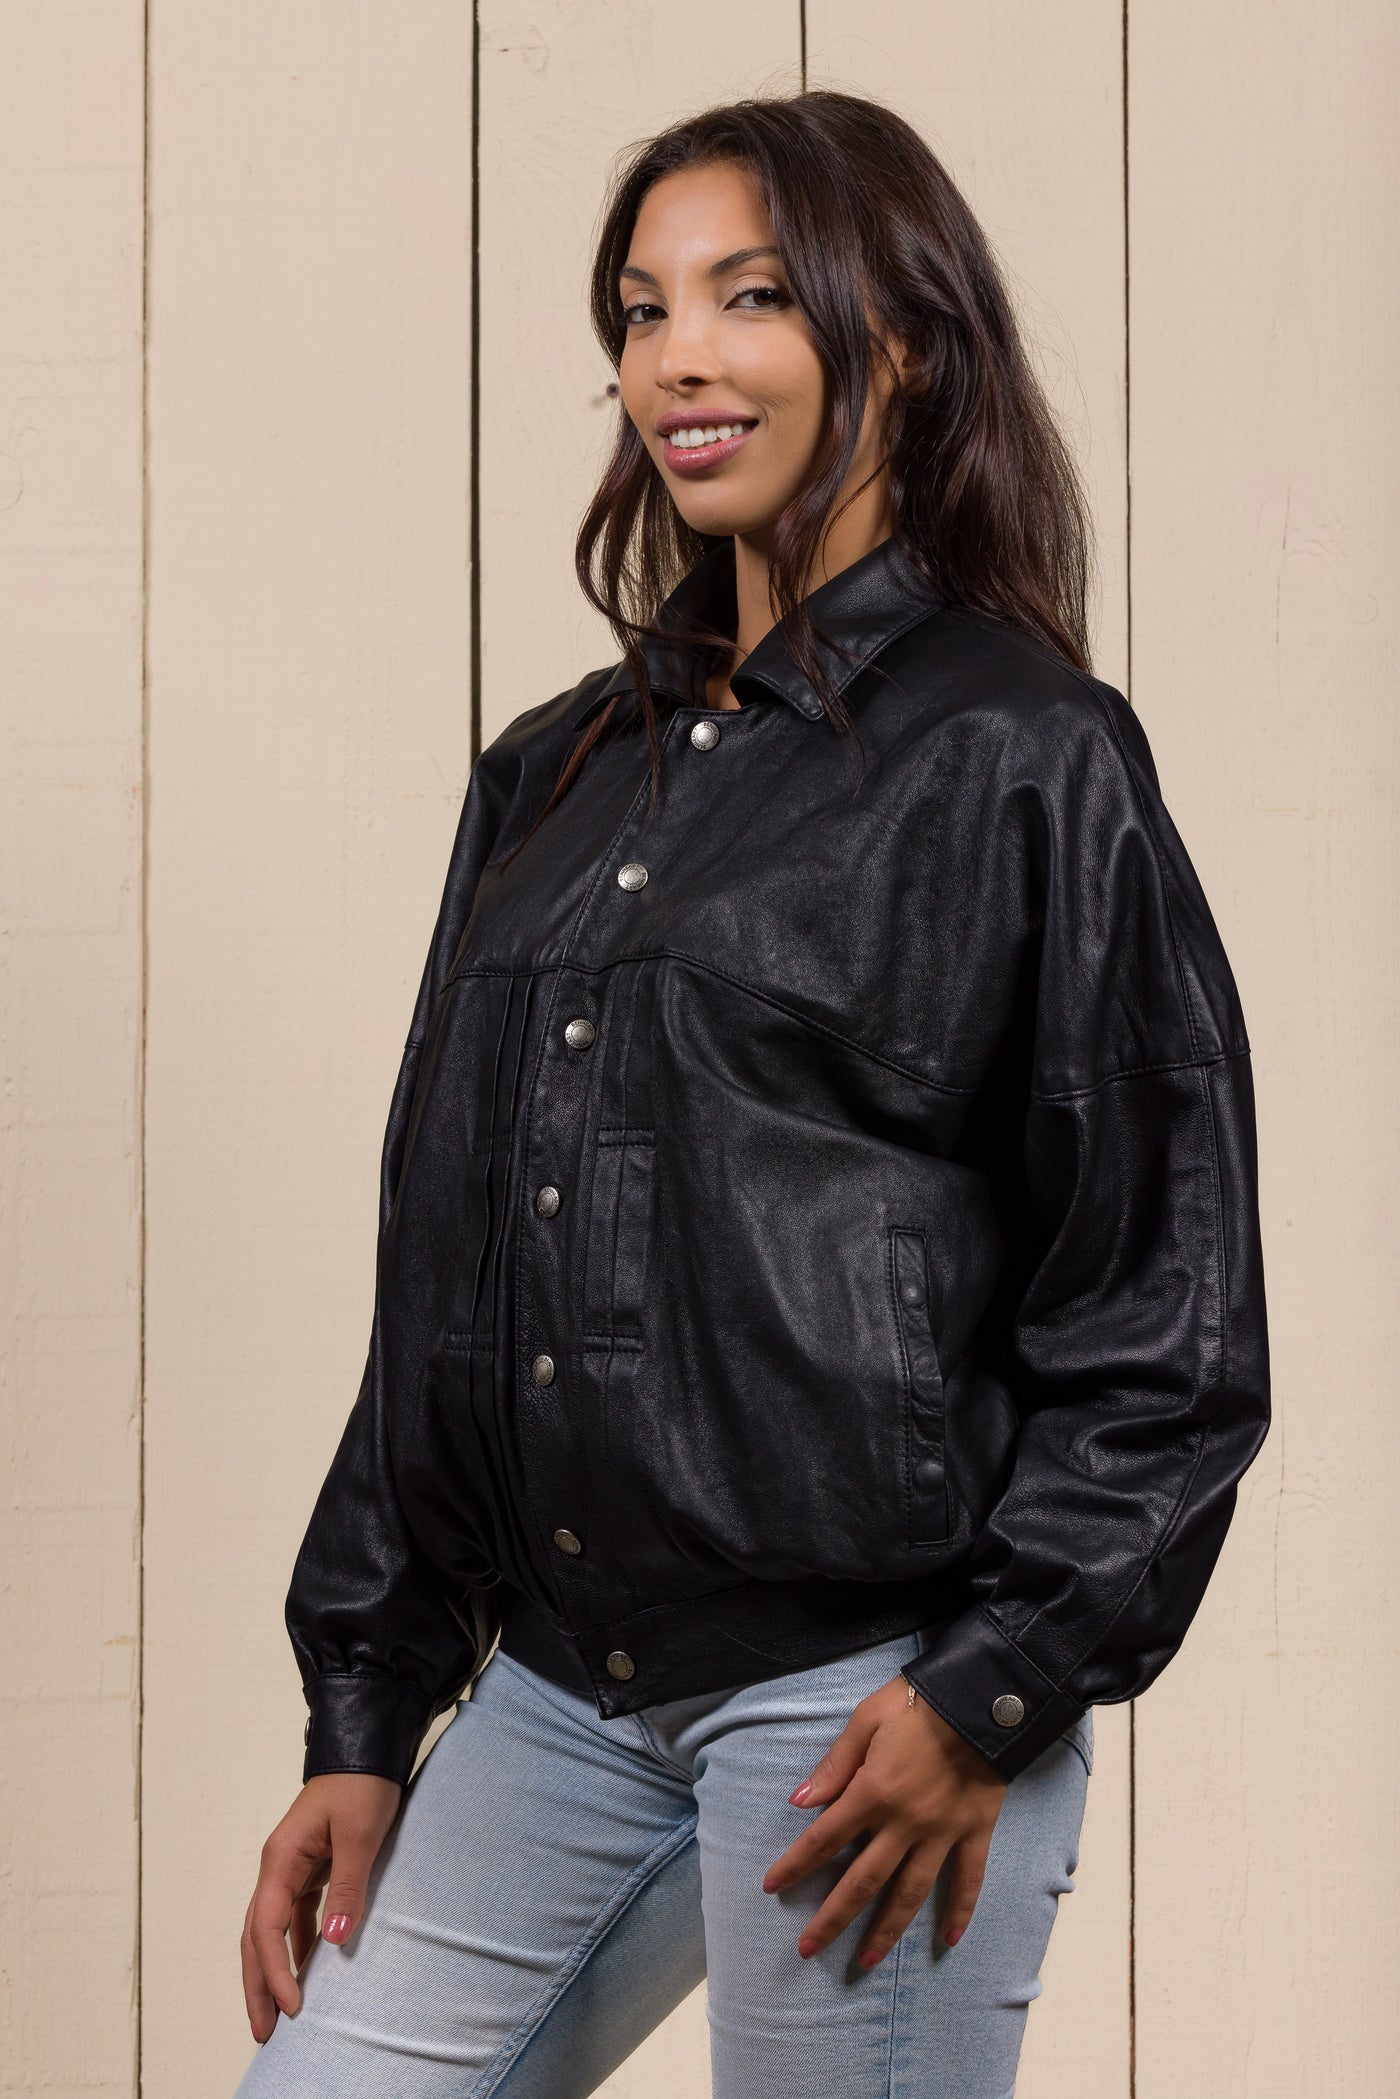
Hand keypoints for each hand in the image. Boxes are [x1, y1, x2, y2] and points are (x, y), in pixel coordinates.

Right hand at [240, 1773, 401, 2044]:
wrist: (367, 1749)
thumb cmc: (362, 1784)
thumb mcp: (359, 1834)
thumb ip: (346, 1886)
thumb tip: (334, 1941)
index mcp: (280, 1858)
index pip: (266, 1927)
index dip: (276, 1970)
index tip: (292, 2006)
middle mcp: (277, 1866)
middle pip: (256, 1936)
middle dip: (257, 1985)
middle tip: (263, 2033)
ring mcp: (292, 1868)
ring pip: (271, 1930)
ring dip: (273, 1970)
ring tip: (278, 2015)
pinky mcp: (310, 1868)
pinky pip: (295, 1917)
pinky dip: (297, 1947)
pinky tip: (308, 1971)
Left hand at [761, 1673, 1006, 1967]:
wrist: (983, 1697)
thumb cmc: (917, 1702)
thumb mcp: (866, 1720)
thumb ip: (835, 1764)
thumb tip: (800, 1801)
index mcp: (873, 1792)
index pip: (825, 1838)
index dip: (796, 1864)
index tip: (772, 1886)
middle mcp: (905, 1823)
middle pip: (862, 1880)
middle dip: (832, 1918)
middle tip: (807, 1949)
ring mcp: (942, 1832)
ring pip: (910, 1893)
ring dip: (885, 1930)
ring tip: (864, 1961)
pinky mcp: (974, 1832)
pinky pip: (968, 1880)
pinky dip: (959, 1911)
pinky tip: (947, 1940)